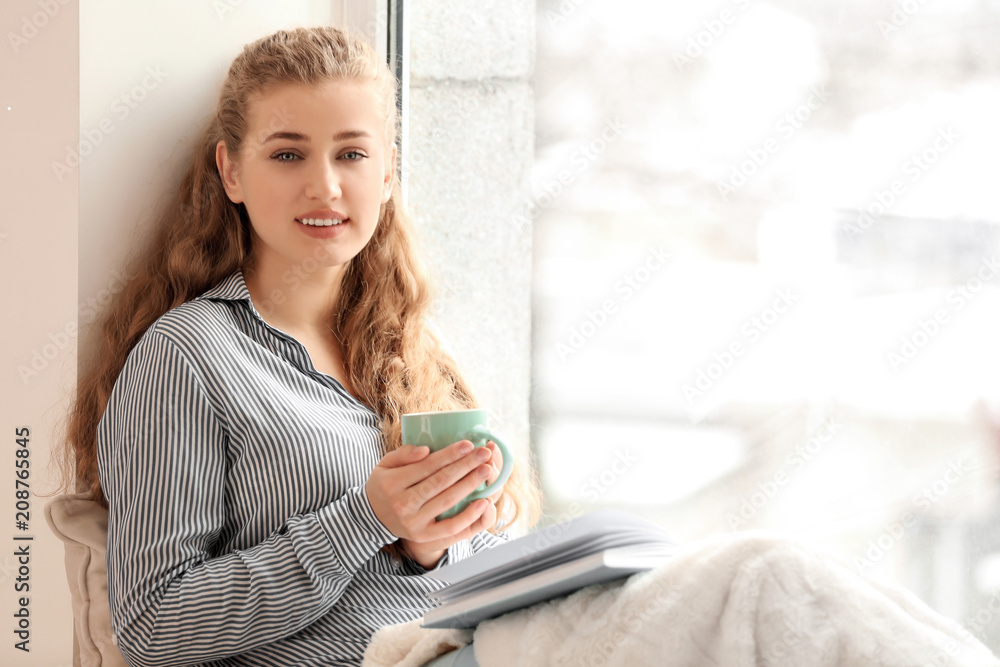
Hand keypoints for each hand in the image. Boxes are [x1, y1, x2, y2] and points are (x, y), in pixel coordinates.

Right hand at [366, 441, 498, 567]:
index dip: (450, 454)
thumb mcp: (385, 464)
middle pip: (440, 482)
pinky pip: (451, 528)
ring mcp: (414, 523)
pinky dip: (469, 516)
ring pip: (448, 502)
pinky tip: (484, 502)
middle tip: (485, 453)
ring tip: (487, 471)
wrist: (373, 517)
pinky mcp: (424, 536)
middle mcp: (403, 504)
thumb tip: (426, 450)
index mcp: (392, 483)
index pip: (427, 467)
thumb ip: (403, 454)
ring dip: (470, 485)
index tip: (469, 444)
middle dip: (466, 466)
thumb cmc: (384, 485)